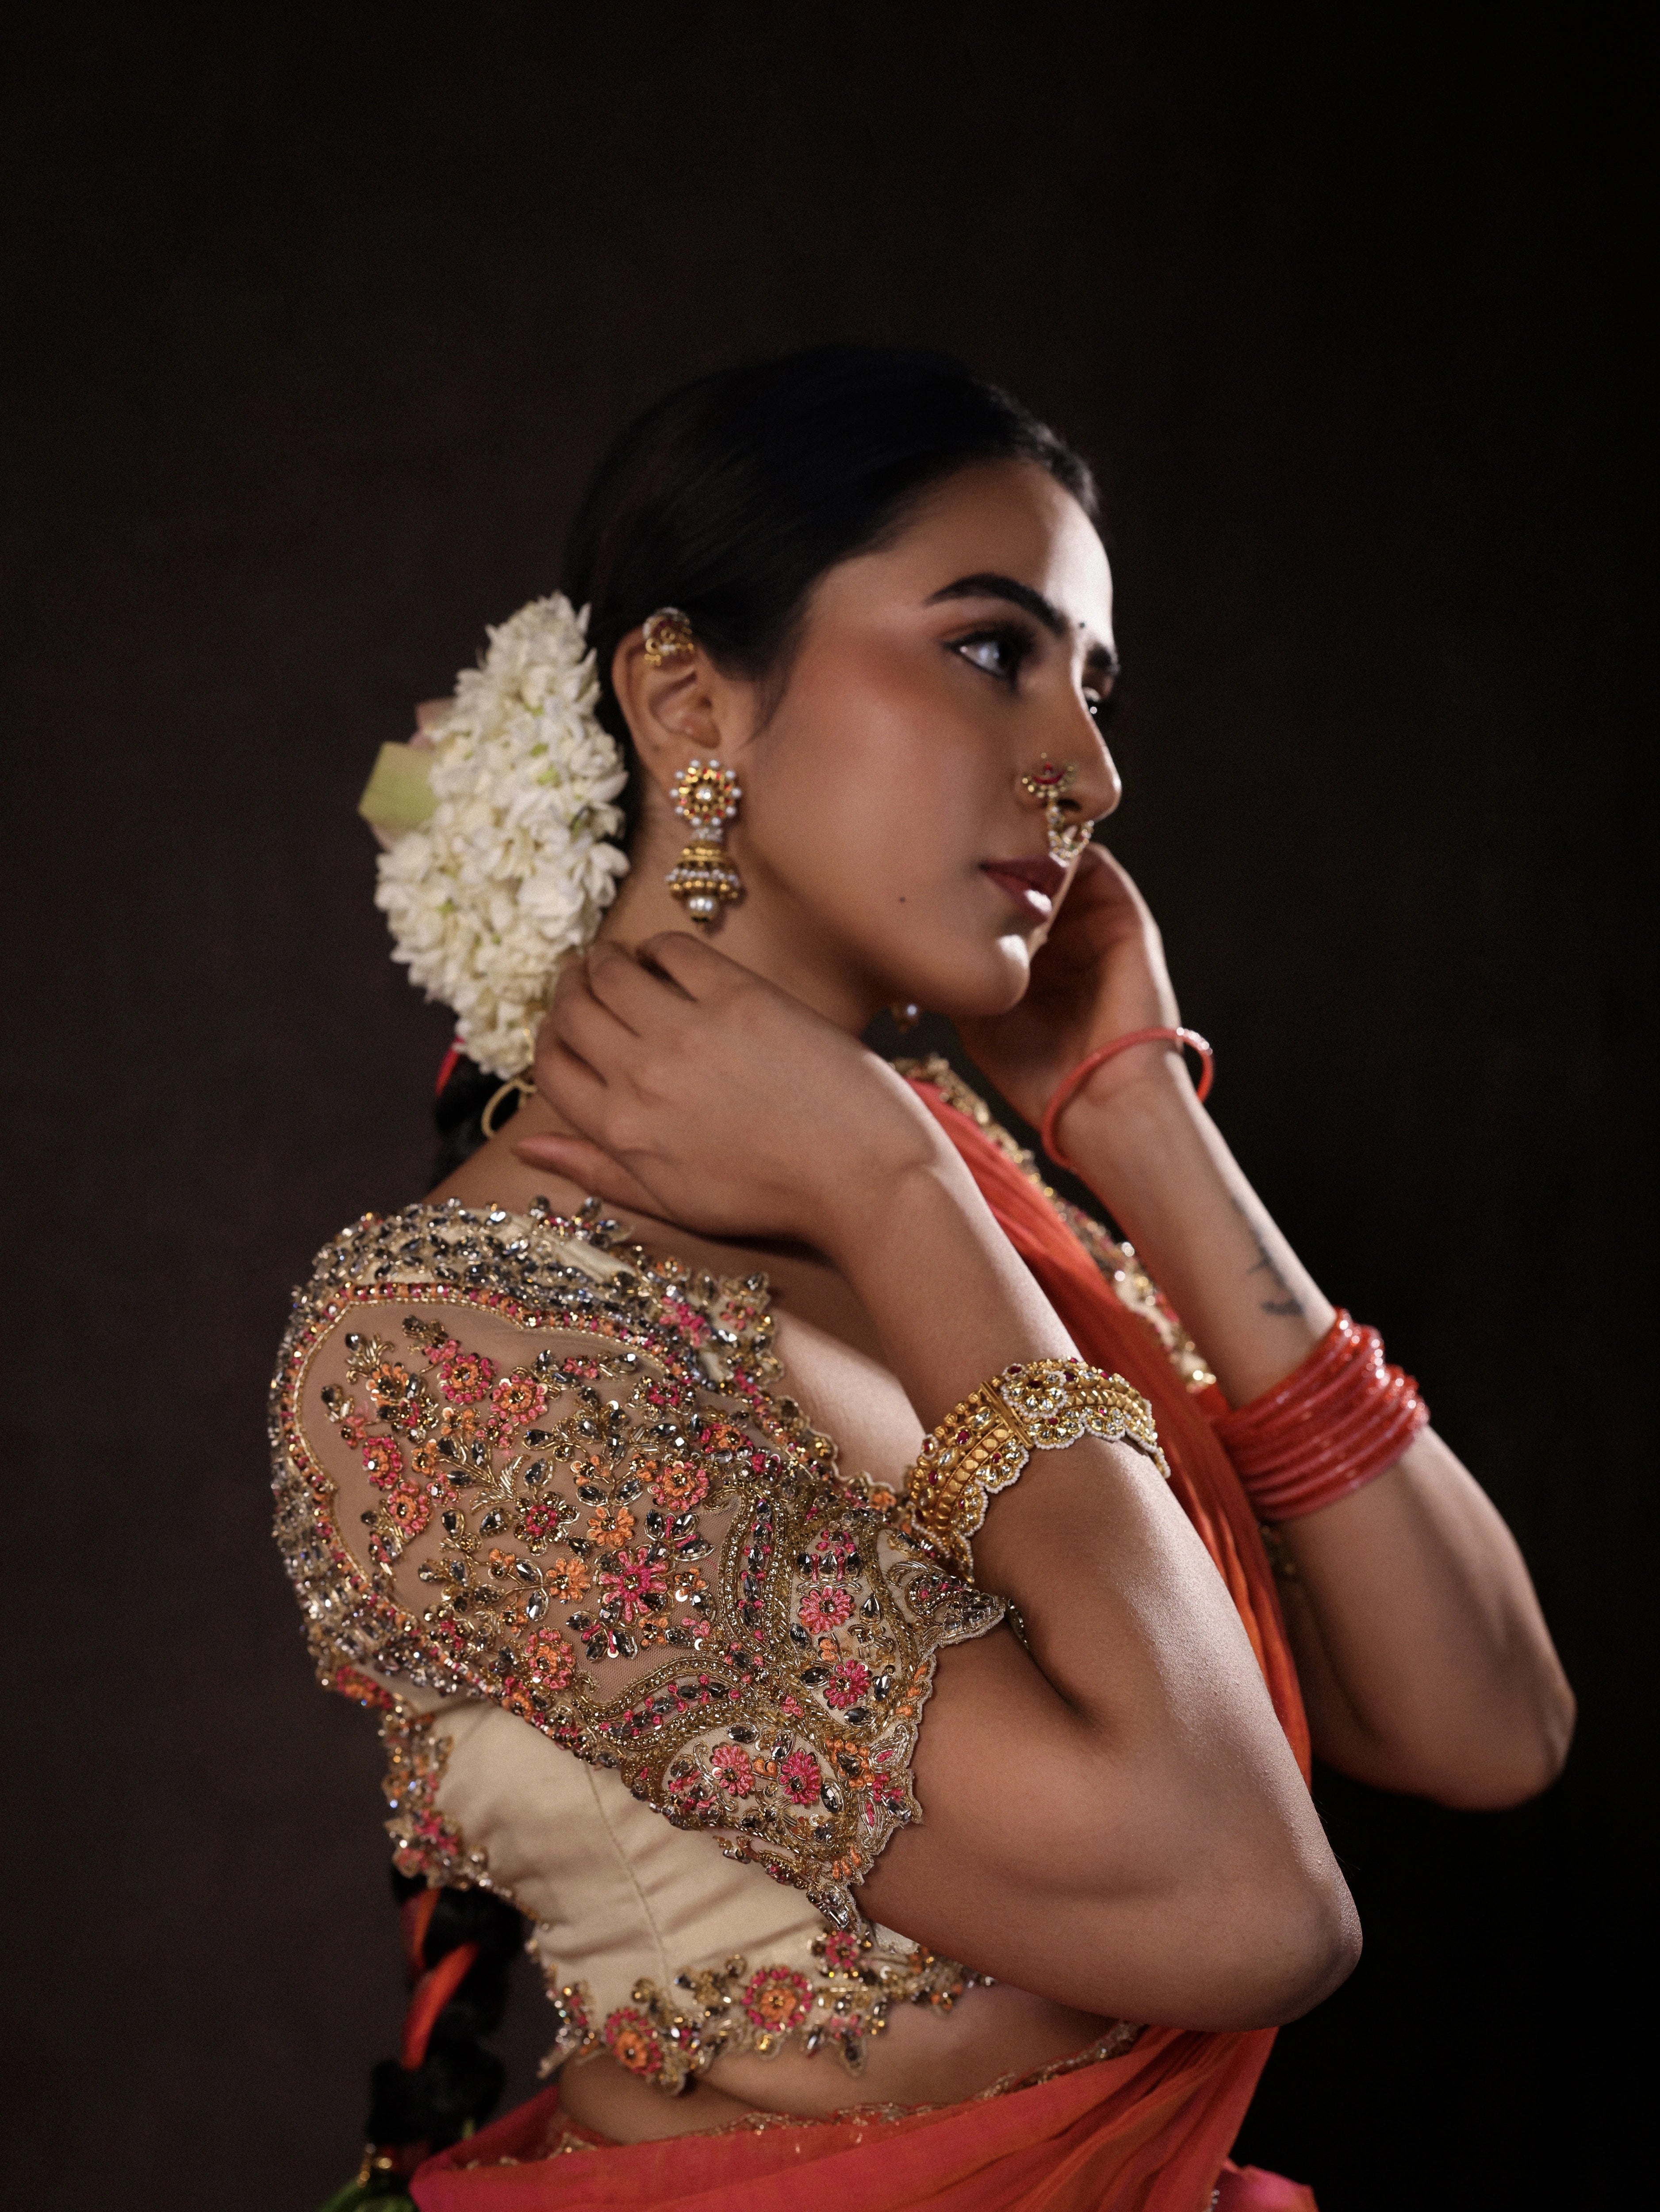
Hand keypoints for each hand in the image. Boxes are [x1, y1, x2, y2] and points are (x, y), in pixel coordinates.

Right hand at [511, 934, 949, 1250]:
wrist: (864, 1179)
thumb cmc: (773, 1198)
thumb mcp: (673, 1202)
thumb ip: (597, 1170)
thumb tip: (526, 1146)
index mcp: (623, 1131)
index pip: (550, 1069)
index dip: (549, 1042)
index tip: (565, 1029)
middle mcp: (643, 1077)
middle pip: (573, 1012)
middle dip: (569, 991)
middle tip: (583, 980)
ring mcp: (690, 1032)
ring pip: (612, 972)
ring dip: (605, 960)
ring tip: (617, 960)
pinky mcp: (741, 997)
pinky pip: (675, 949)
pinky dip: (660, 946)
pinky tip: (668, 958)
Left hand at [956, 847, 1181, 1130]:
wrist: (1098, 1098)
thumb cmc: (1037, 1076)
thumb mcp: (978, 1023)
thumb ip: (961, 979)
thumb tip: (921, 937)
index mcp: (1036, 964)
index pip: (1004, 905)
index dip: (972, 884)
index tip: (933, 869)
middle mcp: (1068, 940)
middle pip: (1031, 877)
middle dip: (997, 857)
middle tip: (958, 842)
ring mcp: (1097, 927)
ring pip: (1061, 865)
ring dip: (1030, 849)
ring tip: (991, 844)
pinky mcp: (1125, 919)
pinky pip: (1095, 867)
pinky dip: (1063, 854)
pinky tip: (1027, 859)